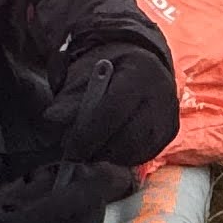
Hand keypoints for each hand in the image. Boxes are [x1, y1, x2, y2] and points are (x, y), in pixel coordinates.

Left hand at [38, 44, 176, 167]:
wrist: (143, 66)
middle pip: (128, 136)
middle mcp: (162, 94)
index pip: (113, 110)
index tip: (70, 149)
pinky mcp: (170, 132)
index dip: (89, 133)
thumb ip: (69, 96)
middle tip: (76, 152)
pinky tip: (109, 145)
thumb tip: (52, 118)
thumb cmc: (109, 71)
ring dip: (108, 155)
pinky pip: (143, 155)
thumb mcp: (85, 74)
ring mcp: (169, 115)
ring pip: (135, 150)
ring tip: (91, 146)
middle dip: (97, 150)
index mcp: (140, 72)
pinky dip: (122, 157)